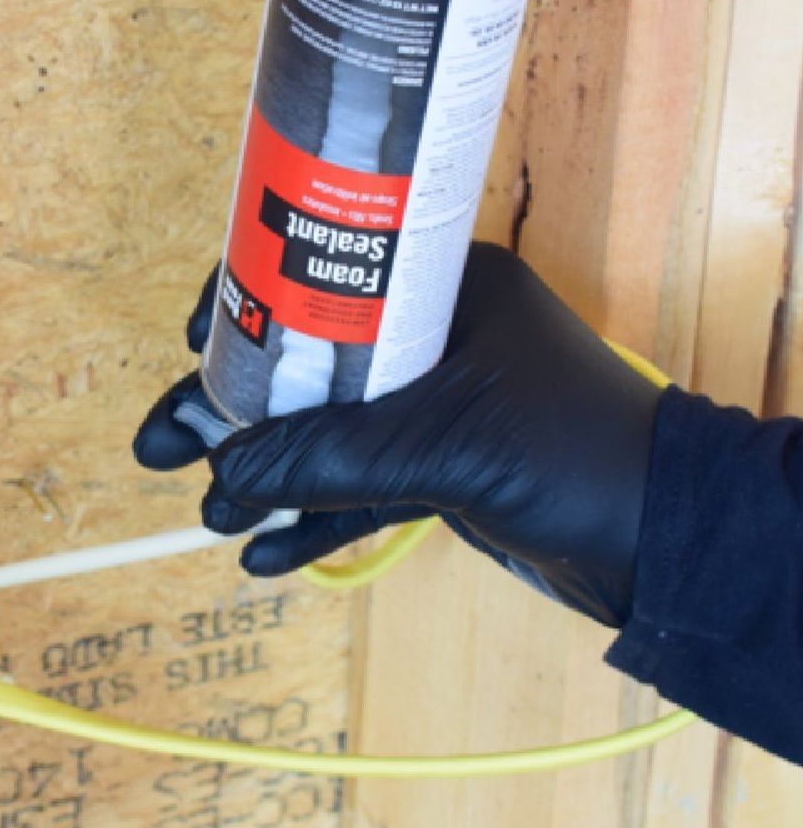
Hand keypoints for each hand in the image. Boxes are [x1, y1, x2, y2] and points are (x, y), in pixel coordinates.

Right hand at [134, 243, 661, 626]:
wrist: (665, 543)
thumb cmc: (572, 456)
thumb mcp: (443, 445)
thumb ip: (332, 456)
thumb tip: (224, 470)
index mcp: (442, 289)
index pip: (325, 270)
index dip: (250, 302)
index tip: (192, 342)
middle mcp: (434, 339)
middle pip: (310, 365)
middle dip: (238, 414)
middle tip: (161, 449)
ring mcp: (438, 408)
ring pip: (330, 434)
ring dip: (271, 477)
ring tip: (213, 515)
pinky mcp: (444, 470)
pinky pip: (362, 486)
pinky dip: (317, 517)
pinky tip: (268, 557)